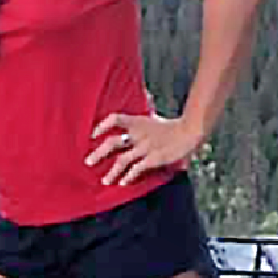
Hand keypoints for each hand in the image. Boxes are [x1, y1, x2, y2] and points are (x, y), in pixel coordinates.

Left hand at [85, 113, 204, 185]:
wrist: (189, 132)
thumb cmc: (172, 126)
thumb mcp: (155, 117)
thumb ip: (147, 110)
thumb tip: (147, 95)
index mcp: (137, 122)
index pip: (115, 118)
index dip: (102, 125)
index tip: (93, 135)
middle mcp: (138, 134)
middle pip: (112, 142)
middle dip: (98, 153)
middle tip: (88, 162)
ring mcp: (145, 147)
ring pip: (122, 160)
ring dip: (112, 172)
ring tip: (104, 181)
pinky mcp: (154, 159)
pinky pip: (137, 168)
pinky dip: (129, 176)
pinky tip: (123, 182)